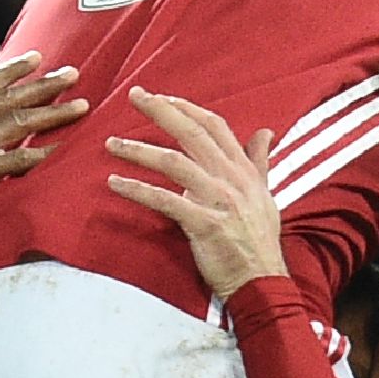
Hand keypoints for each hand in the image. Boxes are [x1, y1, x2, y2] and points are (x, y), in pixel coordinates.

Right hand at [0, 57, 84, 253]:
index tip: (35, 58)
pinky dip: (47, 153)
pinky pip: (23, 160)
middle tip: (72, 71)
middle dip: (43, 83)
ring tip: (82, 104)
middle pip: (10, 96)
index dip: (11, 70)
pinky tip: (67, 148)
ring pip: (22, 120)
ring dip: (55, 111)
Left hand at [98, 88, 291, 293]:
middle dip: (160, 110)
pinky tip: (115, 183)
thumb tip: (266, 132)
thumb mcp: (265, 195)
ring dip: (139, 150)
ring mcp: (217, 200)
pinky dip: (137, 190)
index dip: (186, 108)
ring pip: (173, 163)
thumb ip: (259, 162)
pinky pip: (164, 201)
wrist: (261, 281)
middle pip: (192, 134)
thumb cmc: (259, 241)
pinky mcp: (202, 224)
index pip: (214, 126)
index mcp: (243, 170)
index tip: (161, 96)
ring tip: (112, 144)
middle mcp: (231, 178)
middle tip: (133, 95)